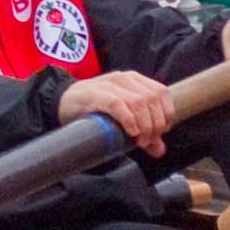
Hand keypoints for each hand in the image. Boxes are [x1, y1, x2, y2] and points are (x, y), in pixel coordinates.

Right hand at [60, 70, 177, 152]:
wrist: (63, 103)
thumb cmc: (95, 110)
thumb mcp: (122, 119)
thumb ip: (143, 133)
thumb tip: (160, 150)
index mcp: (134, 80)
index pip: (161, 92)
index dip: (166, 113)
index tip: (161, 132)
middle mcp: (124, 79)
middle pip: (152, 98)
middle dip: (155, 123)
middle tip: (148, 141)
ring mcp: (109, 85)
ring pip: (139, 102)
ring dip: (144, 124)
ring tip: (139, 140)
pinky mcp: (95, 95)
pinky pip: (117, 104)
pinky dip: (128, 119)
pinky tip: (131, 132)